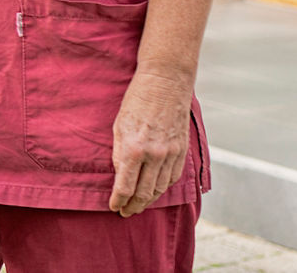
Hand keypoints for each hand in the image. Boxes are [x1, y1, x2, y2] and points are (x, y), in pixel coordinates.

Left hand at [108, 69, 192, 215]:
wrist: (165, 83)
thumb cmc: (136, 101)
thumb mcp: (118, 126)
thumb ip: (119, 153)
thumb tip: (119, 175)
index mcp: (133, 149)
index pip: (125, 186)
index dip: (118, 201)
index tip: (114, 207)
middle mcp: (154, 155)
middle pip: (144, 193)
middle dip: (133, 206)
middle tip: (125, 212)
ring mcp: (171, 154)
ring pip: (160, 188)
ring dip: (148, 200)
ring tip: (139, 205)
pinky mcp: (182, 151)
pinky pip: (173, 177)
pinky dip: (163, 188)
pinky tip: (155, 191)